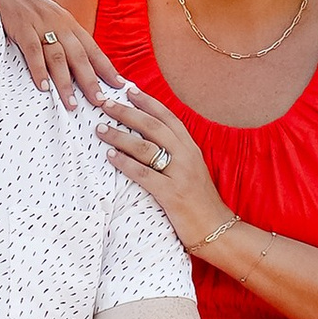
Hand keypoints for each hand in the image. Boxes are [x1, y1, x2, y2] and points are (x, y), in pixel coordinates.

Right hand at [0, 0, 120, 109]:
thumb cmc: (27, 8)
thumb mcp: (51, 19)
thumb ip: (64, 39)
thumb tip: (76, 67)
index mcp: (69, 24)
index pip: (93, 49)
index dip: (107, 68)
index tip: (120, 85)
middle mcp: (60, 25)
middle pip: (79, 56)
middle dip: (91, 81)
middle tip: (100, 102)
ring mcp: (41, 26)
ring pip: (58, 57)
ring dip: (66, 82)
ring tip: (72, 104)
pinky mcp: (22, 28)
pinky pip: (33, 51)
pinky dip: (39, 69)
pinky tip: (43, 86)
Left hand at [93, 80, 234, 256]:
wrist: (217, 229)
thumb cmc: (200, 201)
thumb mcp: (191, 170)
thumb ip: (175, 153)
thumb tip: (150, 139)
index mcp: (191, 148)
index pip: (167, 117)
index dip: (147, 101)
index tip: (128, 89)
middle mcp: (186, 156)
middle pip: (153, 126)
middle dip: (127, 112)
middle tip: (105, 103)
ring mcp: (180, 174)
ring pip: (145, 147)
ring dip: (120, 136)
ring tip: (100, 129)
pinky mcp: (172, 194)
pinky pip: (144, 174)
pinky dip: (125, 163)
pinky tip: (110, 156)